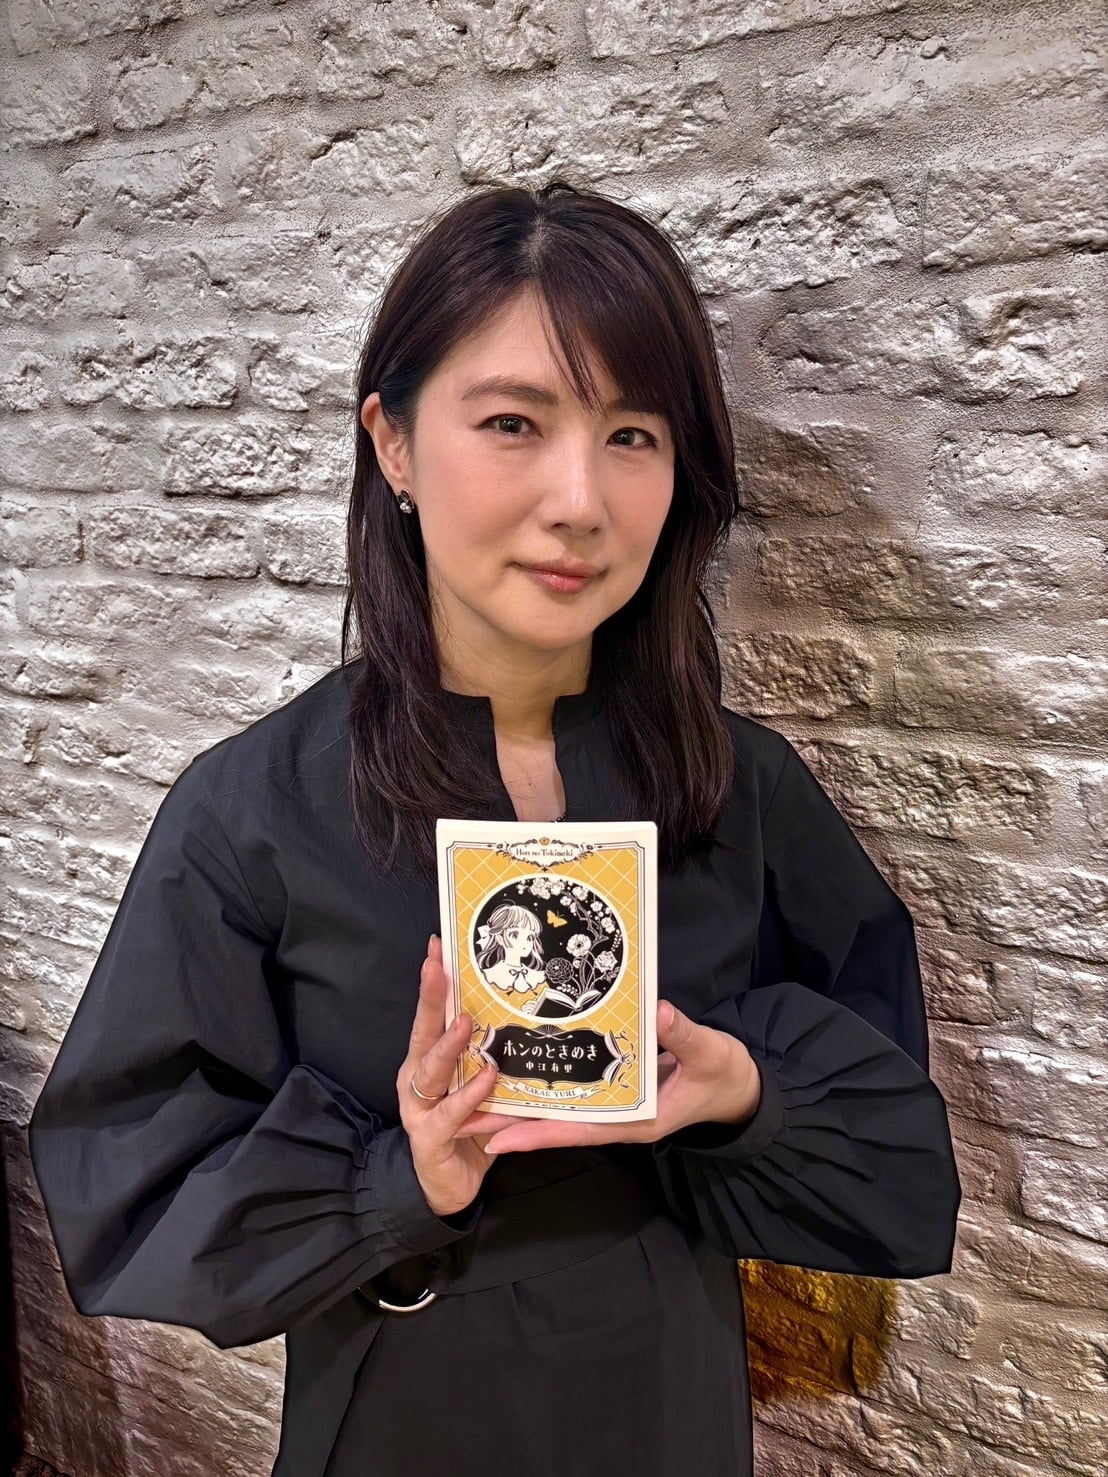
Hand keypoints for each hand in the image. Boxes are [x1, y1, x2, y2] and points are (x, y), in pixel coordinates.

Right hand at [398, 934, 499, 1216]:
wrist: (452, 1187)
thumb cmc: (471, 1127)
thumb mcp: (486, 1085)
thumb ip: (496, 1055)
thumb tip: (528, 1013)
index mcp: (428, 1059)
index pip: (431, 1014)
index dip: (434, 981)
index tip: (438, 945)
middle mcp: (416, 1078)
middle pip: (422, 1031)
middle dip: (430, 998)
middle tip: (437, 966)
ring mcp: (418, 1108)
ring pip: (430, 1071)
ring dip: (449, 1046)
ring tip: (465, 1023)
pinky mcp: (429, 1138)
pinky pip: (449, 1115)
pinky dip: (469, 1097)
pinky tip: (486, 1080)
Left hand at [454, 999, 761, 1153]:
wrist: (739, 1087)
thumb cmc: (725, 1074)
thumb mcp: (710, 1053)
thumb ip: (683, 1035)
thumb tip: (659, 1012)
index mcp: (637, 1119)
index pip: (578, 1131)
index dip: (536, 1135)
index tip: (495, 1139)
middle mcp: (617, 1117)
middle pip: (556, 1124)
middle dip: (511, 1122)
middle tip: (460, 1117)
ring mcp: (615, 1106)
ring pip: (559, 1110)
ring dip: (519, 1103)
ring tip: (473, 1092)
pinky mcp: (615, 1091)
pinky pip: (572, 1093)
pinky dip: (544, 1084)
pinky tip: (516, 1068)